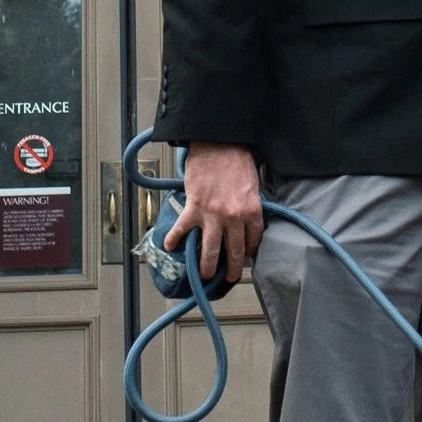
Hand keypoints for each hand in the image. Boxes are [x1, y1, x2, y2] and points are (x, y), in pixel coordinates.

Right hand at [169, 142, 264, 289]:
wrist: (217, 142)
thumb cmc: (236, 159)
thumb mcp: (253, 184)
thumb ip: (250, 205)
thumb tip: (247, 222)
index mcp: (251, 211)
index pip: (253, 240)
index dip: (249, 252)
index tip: (245, 257)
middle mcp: (233, 217)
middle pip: (233, 252)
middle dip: (231, 270)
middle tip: (229, 278)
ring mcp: (212, 215)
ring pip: (210, 250)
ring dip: (206, 266)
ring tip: (204, 275)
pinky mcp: (193, 208)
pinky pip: (182, 230)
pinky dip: (173, 239)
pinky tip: (169, 247)